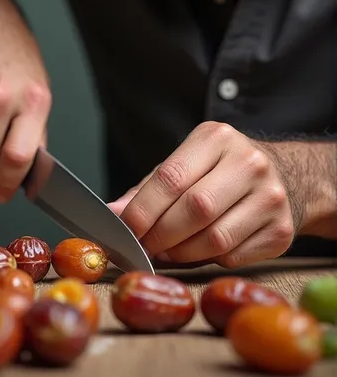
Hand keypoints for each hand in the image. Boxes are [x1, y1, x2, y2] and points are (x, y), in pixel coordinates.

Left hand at [108, 122, 294, 267]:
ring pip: (215, 239)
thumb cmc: (221, 170)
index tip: (124, 228)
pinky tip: (200, 251)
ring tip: (167, 251)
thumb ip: (150, 188)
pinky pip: (233, 257)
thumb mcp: (187, 163)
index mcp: (217, 138)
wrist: (286, 177)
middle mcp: (249, 163)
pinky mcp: (282, 231)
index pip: (172, 177)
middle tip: (143, 246)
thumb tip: (113, 212)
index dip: (143, 209)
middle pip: (195, 209)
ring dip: (182, 253)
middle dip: (161, 234)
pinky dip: (208, 260)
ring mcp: (270, 197)